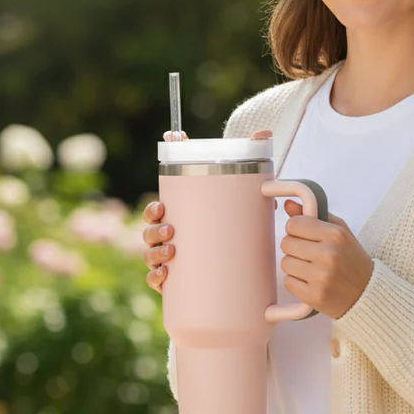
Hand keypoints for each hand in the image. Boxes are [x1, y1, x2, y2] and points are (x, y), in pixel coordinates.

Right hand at [145, 129, 273, 292]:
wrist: (249, 264)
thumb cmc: (240, 224)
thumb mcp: (247, 194)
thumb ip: (252, 162)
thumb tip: (263, 132)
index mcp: (182, 216)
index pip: (159, 208)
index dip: (154, 207)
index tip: (161, 206)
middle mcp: (172, 236)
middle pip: (150, 231)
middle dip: (153, 229)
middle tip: (170, 229)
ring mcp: (172, 259)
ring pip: (151, 255)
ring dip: (154, 253)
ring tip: (172, 252)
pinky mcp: (177, 280)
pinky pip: (158, 281)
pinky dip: (156, 279)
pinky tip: (164, 276)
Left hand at [279, 198, 374, 319]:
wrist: (368, 292)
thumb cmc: (352, 259)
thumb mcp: (340, 232)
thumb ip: (314, 215)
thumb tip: (288, 205)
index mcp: (335, 235)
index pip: (293, 224)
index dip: (296, 229)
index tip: (305, 236)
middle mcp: (328, 255)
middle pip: (286, 243)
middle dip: (294, 247)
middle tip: (309, 254)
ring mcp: (321, 277)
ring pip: (285, 263)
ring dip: (295, 265)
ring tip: (311, 268)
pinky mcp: (314, 296)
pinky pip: (288, 282)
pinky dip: (296, 282)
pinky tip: (311, 281)